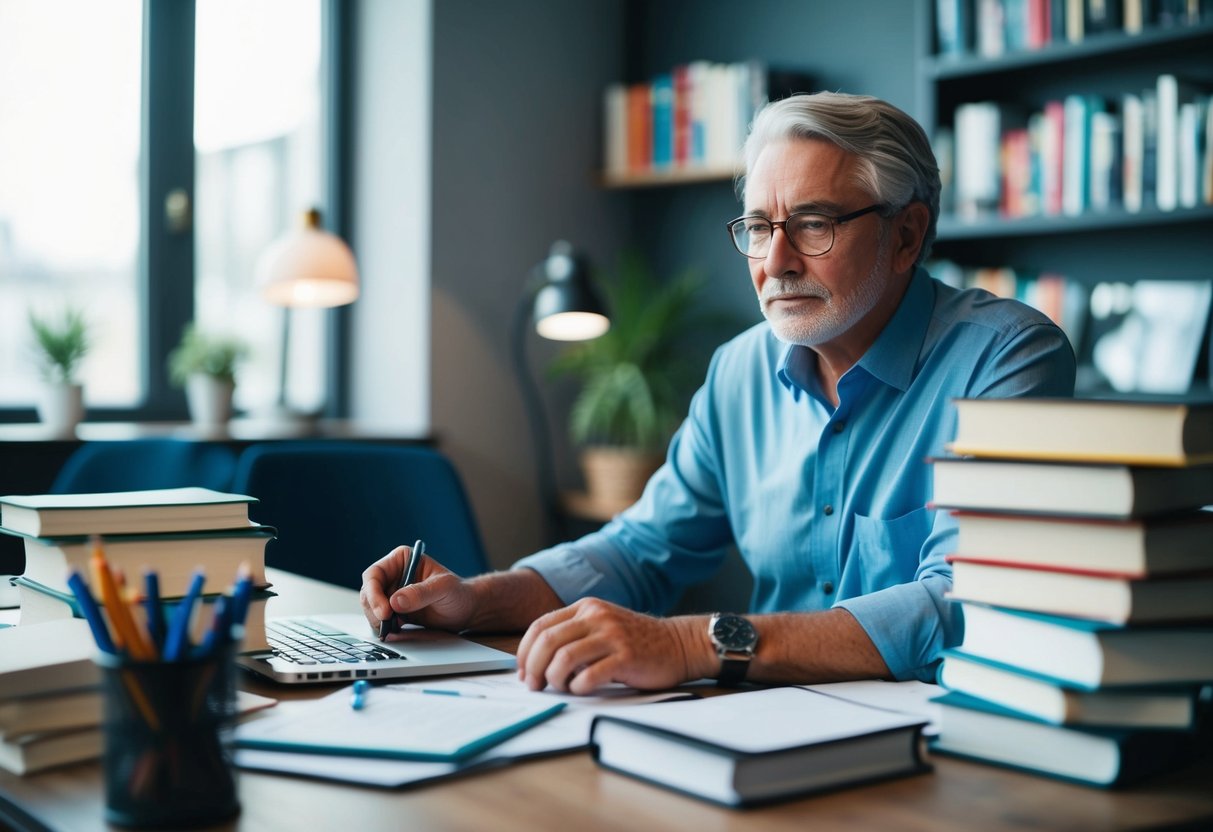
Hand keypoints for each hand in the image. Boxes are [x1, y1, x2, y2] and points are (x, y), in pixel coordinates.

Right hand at [359, 545, 477, 634]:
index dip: (374, 592)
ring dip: (378, 620)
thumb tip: (396, 601)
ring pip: (371, 608)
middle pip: (368, 592)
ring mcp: (392, 594)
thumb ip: (421, 593)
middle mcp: (393, 575)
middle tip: (387, 625)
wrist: (465, 610)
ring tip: (397, 628)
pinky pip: (379, 620)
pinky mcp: (394, 611)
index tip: (385, 611)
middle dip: (375, 610)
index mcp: (402, 560)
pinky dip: (384, 628)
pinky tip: (397, 632)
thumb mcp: (444, 589)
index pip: (375, 574)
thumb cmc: (458, 593)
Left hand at [515, 598, 709, 694]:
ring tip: (561, 688)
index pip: (540, 626)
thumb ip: (573, 635)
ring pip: (564, 659)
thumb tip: (535, 662)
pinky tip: (582, 690)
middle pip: (547, 642)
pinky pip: (589, 676)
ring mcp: (612, 636)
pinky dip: (578, 688)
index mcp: (586, 608)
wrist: (678, 643)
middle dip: (533, 668)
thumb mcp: (602, 626)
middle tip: (533, 686)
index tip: (522, 672)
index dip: (524, 652)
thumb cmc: (636, 641)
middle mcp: (596, 617)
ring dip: (554, 680)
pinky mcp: (626, 658)